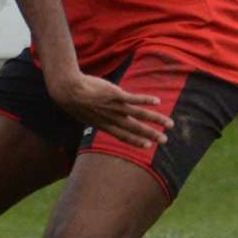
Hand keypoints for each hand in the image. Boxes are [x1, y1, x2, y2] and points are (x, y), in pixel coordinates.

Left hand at [48, 72, 173, 148]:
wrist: (68, 90)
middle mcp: (112, 119)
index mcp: (104, 125)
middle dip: (151, 135)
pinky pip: (134, 99)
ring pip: (139, 115)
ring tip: (169, 123)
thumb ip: (97, 116)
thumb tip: (100, 115)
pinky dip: (146, 100)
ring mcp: (114, 107)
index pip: (123, 136)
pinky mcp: (115, 94)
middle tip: (164, 140)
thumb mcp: (85, 113)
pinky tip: (157, 102)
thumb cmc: (74, 100)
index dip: (136, 142)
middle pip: (135, 129)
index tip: (148, 146)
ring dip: (155, 119)